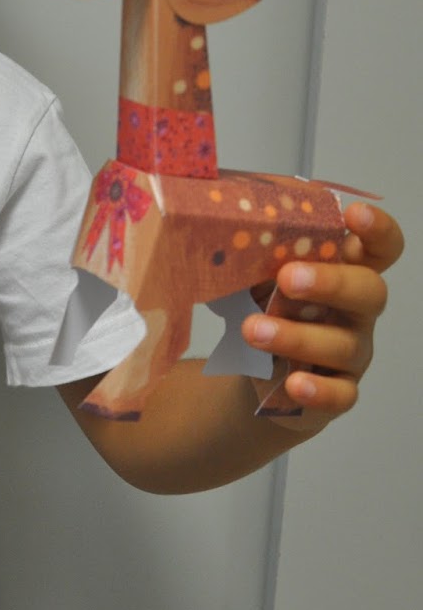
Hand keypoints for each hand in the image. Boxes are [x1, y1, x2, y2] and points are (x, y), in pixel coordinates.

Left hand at [243, 202, 403, 429]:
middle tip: (287, 278)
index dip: (376, 230)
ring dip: (297, 336)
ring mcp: (352, 351)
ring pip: (343, 344)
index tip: (354, 214)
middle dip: (331, 282)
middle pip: (369, 290)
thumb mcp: (259, 270)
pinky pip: (340, 394)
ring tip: (252, 330)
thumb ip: (258, 244)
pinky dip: (318, 390)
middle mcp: (356, 309)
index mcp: (344, 268)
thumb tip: (230, 215)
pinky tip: (293, 383)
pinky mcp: (338, 390)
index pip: (379, 246)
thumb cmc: (265, 303)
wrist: (257, 370)